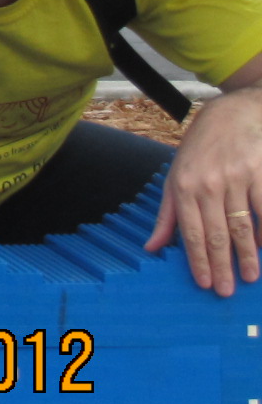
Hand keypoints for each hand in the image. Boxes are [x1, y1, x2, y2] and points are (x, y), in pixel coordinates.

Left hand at [147, 86, 261, 295]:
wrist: (234, 113)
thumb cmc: (201, 149)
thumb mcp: (176, 176)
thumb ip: (167, 214)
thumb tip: (152, 247)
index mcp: (183, 185)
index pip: (190, 231)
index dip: (197, 259)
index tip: (203, 283)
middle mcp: (208, 182)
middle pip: (217, 233)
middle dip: (222, 266)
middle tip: (227, 291)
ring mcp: (237, 177)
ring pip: (242, 225)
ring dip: (247, 255)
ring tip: (251, 276)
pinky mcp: (261, 172)